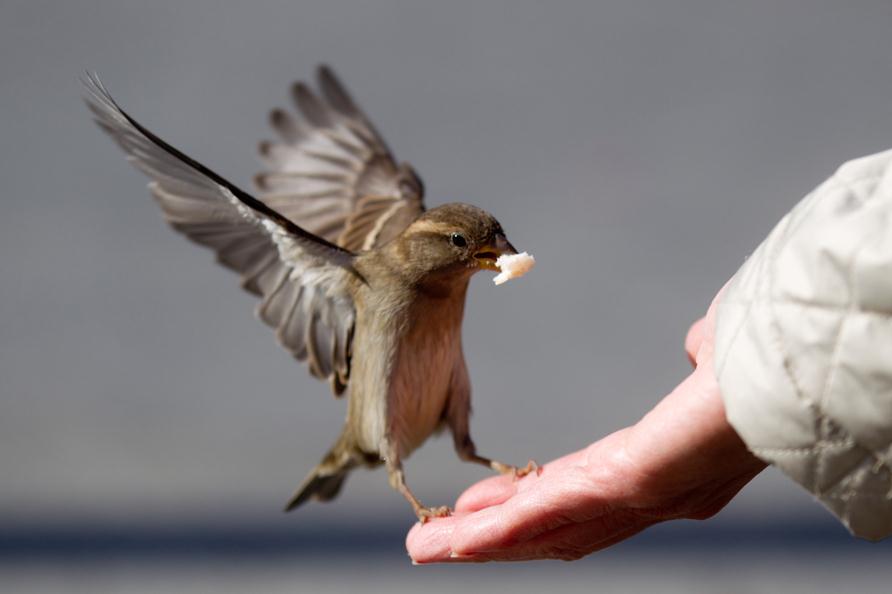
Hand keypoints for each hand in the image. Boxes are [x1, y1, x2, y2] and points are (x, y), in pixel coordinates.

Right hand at [406, 293, 766, 561]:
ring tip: (425, 548)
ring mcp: (628, 497)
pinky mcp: (621, 484)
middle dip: (488, 537)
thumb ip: (700, 357)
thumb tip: (694, 346)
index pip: (573, 493)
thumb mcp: (716, 357)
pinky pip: (545, 515)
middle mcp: (638, 496)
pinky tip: (451, 538)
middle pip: (548, 527)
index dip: (523, 504)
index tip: (480, 505)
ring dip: (478, 545)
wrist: (795, 371)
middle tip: (435, 541)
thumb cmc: (763, 363)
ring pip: (538, 532)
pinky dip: (494, 532)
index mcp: (654, 467)